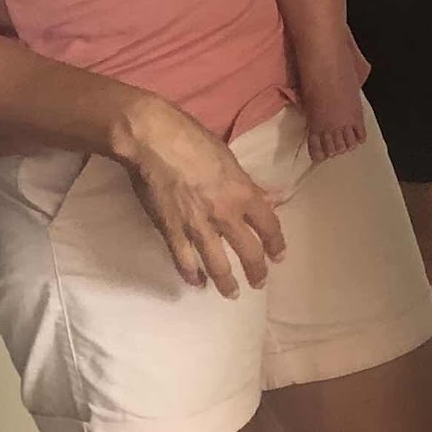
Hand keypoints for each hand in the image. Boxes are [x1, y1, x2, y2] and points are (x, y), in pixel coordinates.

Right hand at [112, 96, 284, 298]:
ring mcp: (198, 226)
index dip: (277, 244)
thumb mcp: (228, 157)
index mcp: (243, 192)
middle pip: (249, 252)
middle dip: (257, 271)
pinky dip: (192, 275)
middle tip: (259, 282)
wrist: (153, 140)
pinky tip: (196, 282)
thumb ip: (249, 183)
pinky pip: (185, 261)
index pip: (269, 225)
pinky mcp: (172, 231)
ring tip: (231, 293)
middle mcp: (225, 214)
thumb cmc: (192, 138)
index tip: (279, 256)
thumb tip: (272, 197)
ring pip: (218, 264)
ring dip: (227, 282)